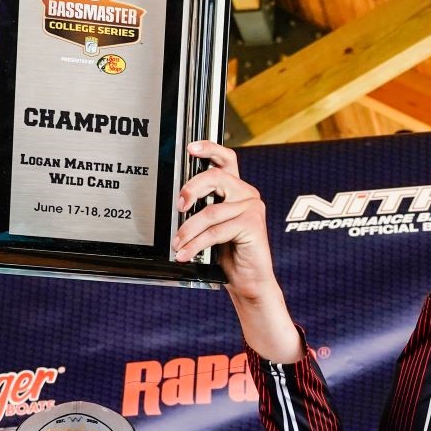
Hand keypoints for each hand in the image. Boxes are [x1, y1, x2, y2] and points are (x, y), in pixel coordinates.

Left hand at [172, 141, 276, 296]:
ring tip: (178, 244)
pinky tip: (186, 253)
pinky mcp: (253, 224)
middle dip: (191, 189)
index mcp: (237, 190)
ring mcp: (252, 208)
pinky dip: (196, 244)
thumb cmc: (230, 255)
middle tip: (179, 206)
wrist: (249, 282)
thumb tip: (179, 203)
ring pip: (211, 211)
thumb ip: (203, 209)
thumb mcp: (212, 227)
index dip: (209, 149)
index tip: (191, 148)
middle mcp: (247, 194)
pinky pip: (216, 231)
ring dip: (188, 230)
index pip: (226, 160)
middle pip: (215, 178)